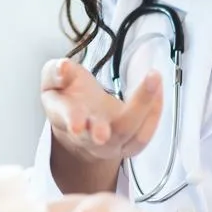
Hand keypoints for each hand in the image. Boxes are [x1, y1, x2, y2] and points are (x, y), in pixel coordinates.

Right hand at [42, 57, 162, 161]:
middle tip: (122, 105)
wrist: (79, 128)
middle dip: (121, 120)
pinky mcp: (130, 144)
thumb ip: (54, 73)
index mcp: (69, 119)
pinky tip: (158, 87)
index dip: (73, 120)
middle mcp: (92, 137)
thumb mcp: (52, 81)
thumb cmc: (68, 99)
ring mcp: (113, 144)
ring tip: (154, 76)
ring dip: (146, 105)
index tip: (77, 124)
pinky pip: (146, 133)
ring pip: (133, 134)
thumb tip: (62, 67)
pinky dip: (155, 110)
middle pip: (109, 134)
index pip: (71, 121)